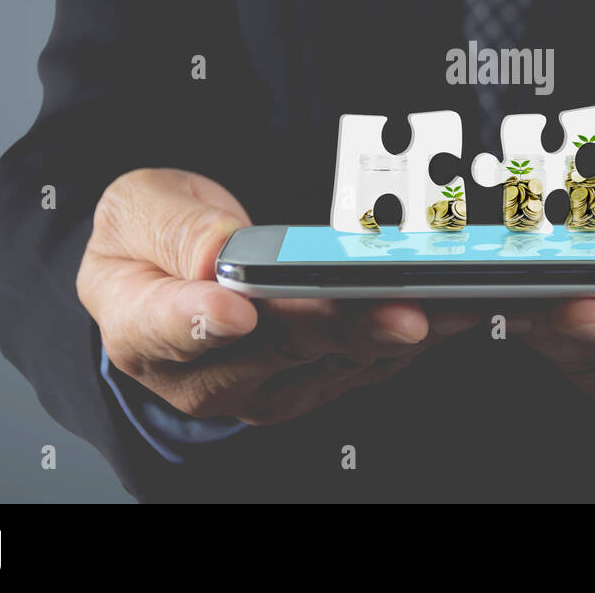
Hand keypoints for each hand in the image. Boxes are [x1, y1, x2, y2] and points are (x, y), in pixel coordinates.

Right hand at [77, 168, 477, 425]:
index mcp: (140, 327)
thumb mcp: (137, 208)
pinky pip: (366, 361)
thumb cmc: (150, 236)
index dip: (206, 322)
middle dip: (347, 328)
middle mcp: (203, 376)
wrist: (171, 269)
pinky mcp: (310, 382)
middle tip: (401, 310)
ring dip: (399, 335)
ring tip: (456, 307)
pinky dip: (414, 336)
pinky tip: (457, 312)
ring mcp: (262, 386)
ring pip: (336, 361)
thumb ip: (172, 230)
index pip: (173, 329)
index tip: (238, 311)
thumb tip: (218, 254)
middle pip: (279, 348)